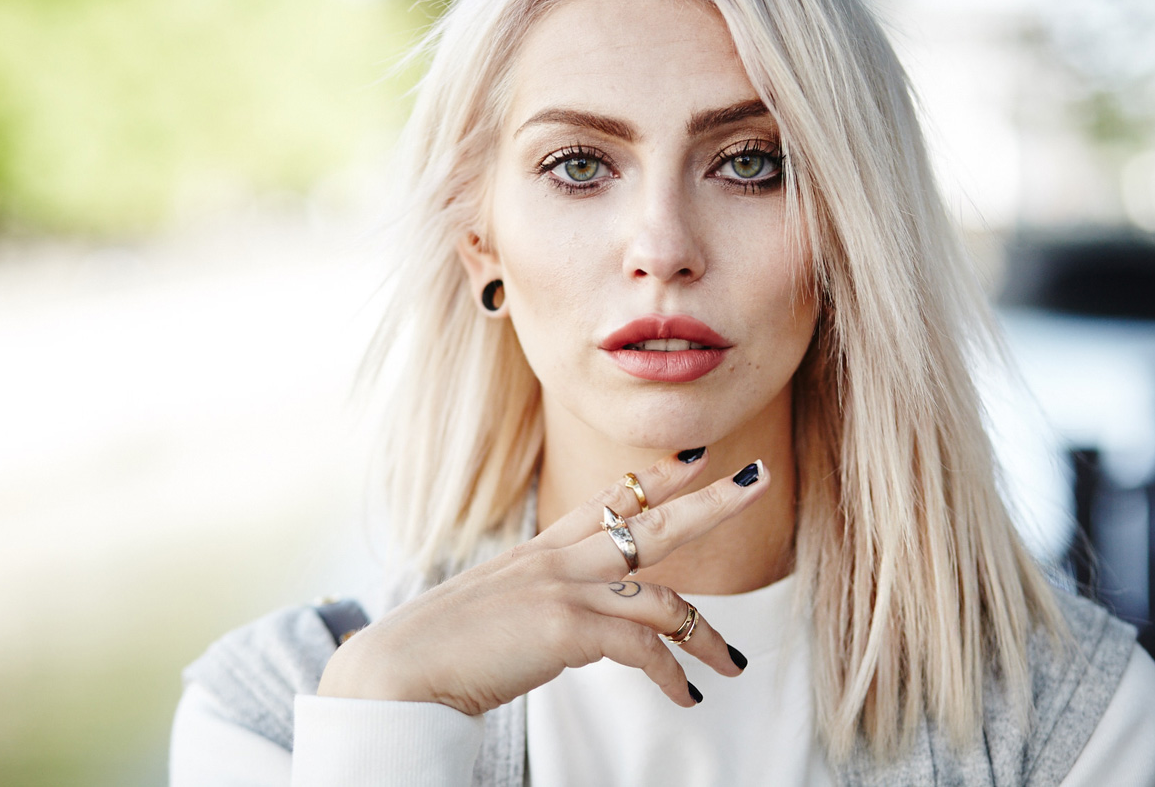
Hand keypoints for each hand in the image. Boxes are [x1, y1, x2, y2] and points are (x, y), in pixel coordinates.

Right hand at [316, 452, 769, 714]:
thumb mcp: (498, 612)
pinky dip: (671, 675)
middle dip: (710, 500)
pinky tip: (685, 696)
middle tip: (756, 479)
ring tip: (735, 662)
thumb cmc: (441, 649)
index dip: (655, 476)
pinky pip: (642, 649)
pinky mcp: (565, 627)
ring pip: (662, 594)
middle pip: (651, 520)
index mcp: (540, 550)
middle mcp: (557, 558)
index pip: (608, 499)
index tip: (693, 457)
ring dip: (707, 633)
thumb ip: (544, 606)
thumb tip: (586, 630)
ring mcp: (563, 588)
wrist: (398, 671)